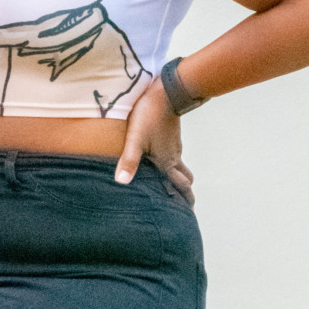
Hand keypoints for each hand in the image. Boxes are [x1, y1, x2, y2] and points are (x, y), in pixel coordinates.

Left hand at [114, 79, 194, 204]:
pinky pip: (176, 157)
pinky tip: (163, 165)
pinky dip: (174, 166)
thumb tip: (122, 182)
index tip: (186, 216)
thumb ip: (129, 160)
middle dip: (185, 194)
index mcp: (166, 162)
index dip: (184, 201)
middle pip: (185, 180)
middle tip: (184, 206)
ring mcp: (174, 147)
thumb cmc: (148, 116)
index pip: (180, 187)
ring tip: (174, 189)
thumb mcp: (135, 139)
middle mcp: (174, 157)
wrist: (166, 92)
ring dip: (180, 179)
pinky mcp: (171, 137)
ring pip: (182, 168)